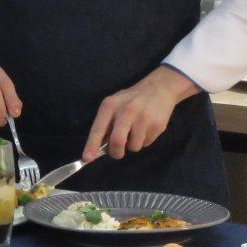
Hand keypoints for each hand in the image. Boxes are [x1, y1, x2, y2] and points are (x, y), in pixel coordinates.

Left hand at [83, 67, 197, 161]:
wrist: (159, 88)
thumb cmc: (131, 100)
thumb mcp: (114, 105)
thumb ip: (106, 124)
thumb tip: (99, 147)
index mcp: (110, 105)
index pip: (98, 128)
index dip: (92, 145)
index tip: (87, 158)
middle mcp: (126, 110)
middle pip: (117, 141)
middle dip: (116, 152)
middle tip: (117, 152)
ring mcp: (143, 118)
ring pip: (134, 147)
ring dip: (133, 145)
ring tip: (136, 132)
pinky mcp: (157, 125)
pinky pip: (146, 144)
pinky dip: (144, 141)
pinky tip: (146, 128)